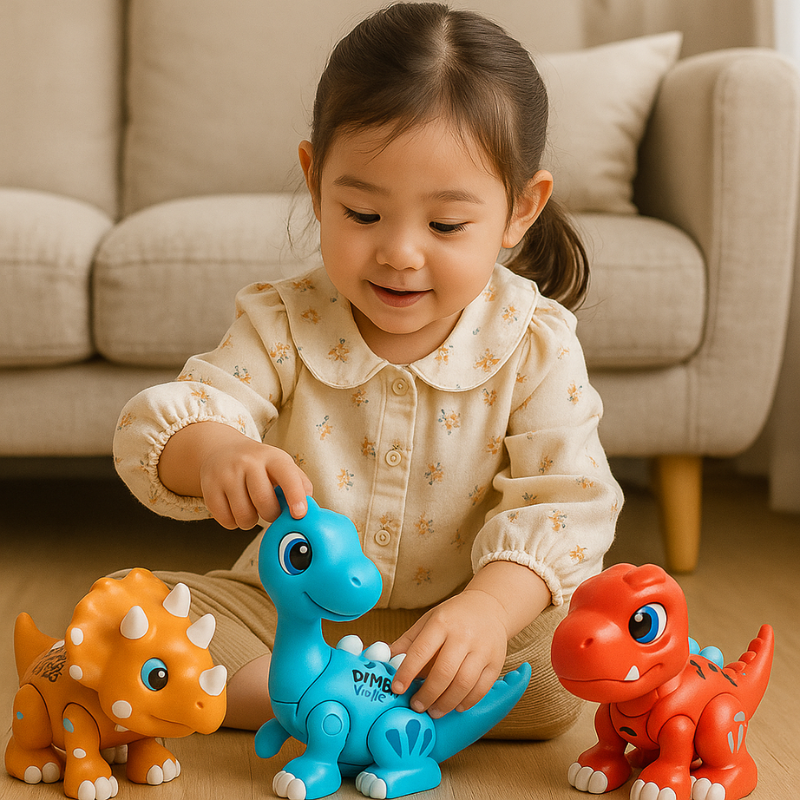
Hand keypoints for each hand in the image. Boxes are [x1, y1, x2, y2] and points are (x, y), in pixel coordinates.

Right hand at [158, 421, 311, 527]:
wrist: (221, 450)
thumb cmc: (260, 464)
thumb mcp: (282, 465)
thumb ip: (299, 484)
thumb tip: (309, 507)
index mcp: (272, 457)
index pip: (287, 476)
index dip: (295, 496)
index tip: (299, 514)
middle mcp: (248, 462)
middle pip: (264, 503)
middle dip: (270, 515)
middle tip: (269, 511)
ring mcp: (226, 474)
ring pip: (244, 516)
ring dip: (251, 521)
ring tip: (251, 509)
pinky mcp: (208, 487)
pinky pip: (225, 520)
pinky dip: (233, 523)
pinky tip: (235, 509)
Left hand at [389, 589, 509, 718]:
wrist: (489, 607)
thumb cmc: (453, 617)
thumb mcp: (428, 621)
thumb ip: (407, 642)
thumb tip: (384, 661)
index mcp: (442, 623)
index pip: (421, 651)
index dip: (407, 672)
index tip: (397, 688)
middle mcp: (463, 635)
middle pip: (444, 672)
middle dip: (427, 694)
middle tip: (417, 706)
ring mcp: (482, 649)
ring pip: (464, 684)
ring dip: (446, 703)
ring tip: (434, 710)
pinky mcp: (496, 662)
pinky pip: (482, 688)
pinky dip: (467, 702)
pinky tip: (456, 706)